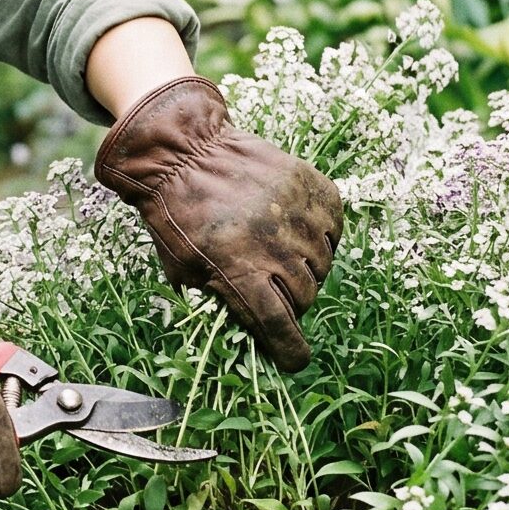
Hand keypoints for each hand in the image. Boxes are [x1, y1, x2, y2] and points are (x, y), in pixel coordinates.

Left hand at [95, 77, 343, 371]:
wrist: (184, 151)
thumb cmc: (176, 215)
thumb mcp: (184, 269)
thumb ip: (220, 301)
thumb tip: (251, 332)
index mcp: (240, 270)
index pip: (280, 327)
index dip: (290, 350)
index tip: (294, 358)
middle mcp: (276, 245)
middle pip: (304, 297)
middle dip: (290, 302)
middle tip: (272, 288)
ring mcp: (299, 214)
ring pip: (322, 264)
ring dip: (305, 268)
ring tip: (279, 252)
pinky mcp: (314, 187)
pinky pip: (332, 228)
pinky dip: (319, 235)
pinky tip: (294, 229)